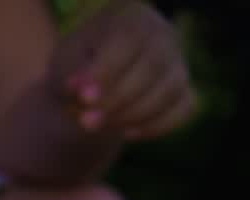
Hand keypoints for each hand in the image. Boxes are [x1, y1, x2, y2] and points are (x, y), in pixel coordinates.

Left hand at [50, 1, 194, 139]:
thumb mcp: (65, 66)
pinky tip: (128, 132)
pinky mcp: (185, 91)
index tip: (84, 98)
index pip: (129, 40)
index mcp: (131, 17)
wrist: (88, 91)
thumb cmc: (76, 69)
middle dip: (119, 99)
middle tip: (87, 121)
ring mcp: (178, 63)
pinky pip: (184, 109)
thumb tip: (84, 93)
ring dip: (133, 115)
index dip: (108, 71)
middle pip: (153, 65)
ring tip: (99, 126)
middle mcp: (162, 35)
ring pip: (171, 90)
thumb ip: (74, 75)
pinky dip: (157, 126)